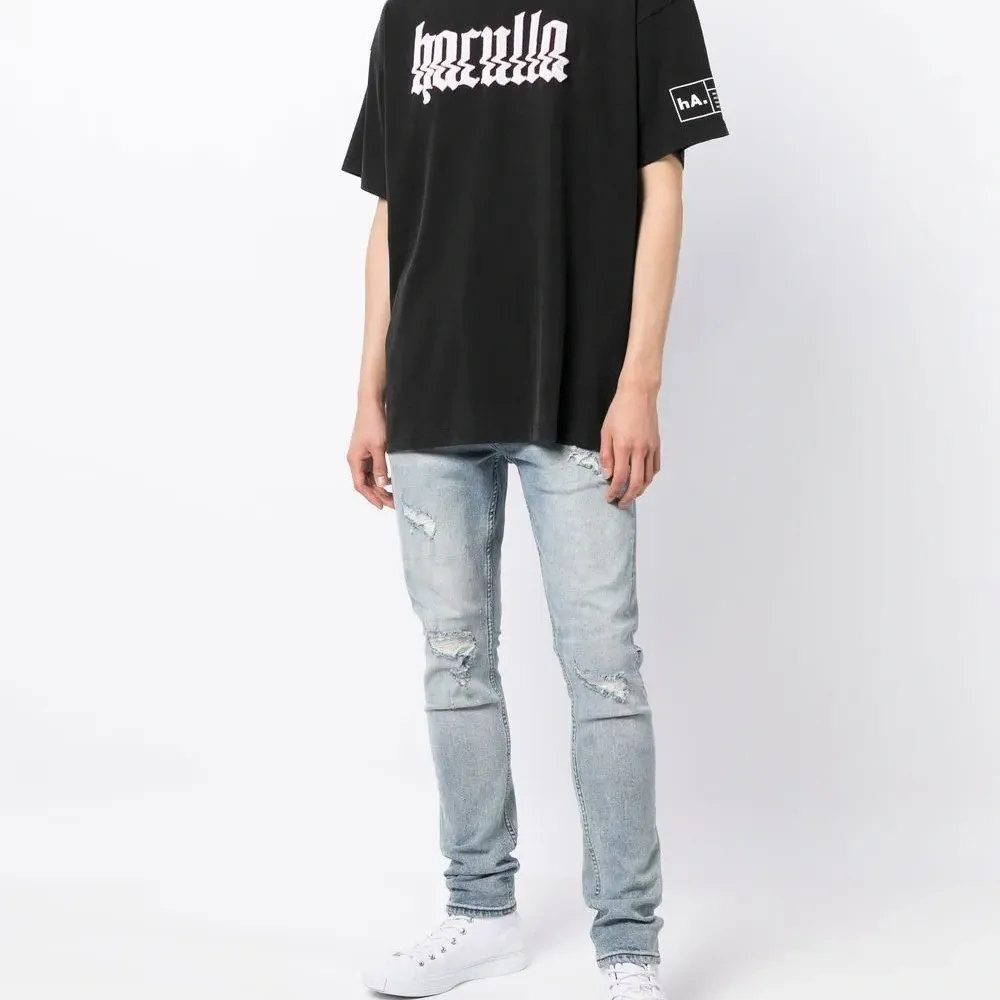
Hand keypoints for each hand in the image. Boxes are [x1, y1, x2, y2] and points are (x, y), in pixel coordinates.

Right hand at [347, 398, 393, 509]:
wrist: (372, 403)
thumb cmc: (373, 422)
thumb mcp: (379, 447)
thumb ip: (380, 467)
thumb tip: (381, 484)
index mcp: (354, 460)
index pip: (360, 485)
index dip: (370, 497)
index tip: (381, 506)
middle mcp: (356, 459)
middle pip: (365, 482)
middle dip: (378, 493)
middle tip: (392, 502)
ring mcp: (361, 454)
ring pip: (369, 476)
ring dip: (379, 485)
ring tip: (392, 493)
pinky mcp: (368, 449)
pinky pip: (373, 468)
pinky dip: (380, 475)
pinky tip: (390, 479)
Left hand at [599, 383, 660, 506]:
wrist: (639, 394)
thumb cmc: (620, 410)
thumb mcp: (606, 431)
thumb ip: (606, 455)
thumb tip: (607, 474)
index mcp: (624, 447)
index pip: (620, 477)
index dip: (614, 491)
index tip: (609, 497)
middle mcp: (639, 450)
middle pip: (636, 483)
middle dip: (628, 497)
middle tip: (621, 503)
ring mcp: (650, 448)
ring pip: (648, 478)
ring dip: (640, 490)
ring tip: (631, 495)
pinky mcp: (657, 444)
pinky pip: (655, 467)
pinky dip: (649, 477)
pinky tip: (643, 480)